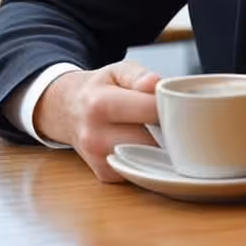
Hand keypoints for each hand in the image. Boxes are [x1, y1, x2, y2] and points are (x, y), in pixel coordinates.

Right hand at [34, 61, 160, 181]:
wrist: (67, 109)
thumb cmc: (98, 88)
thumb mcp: (116, 70)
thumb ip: (139, 75)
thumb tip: (157, 83)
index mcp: (100, 104)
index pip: (150, 110)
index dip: (170, 105)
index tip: (178, 101)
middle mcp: (96, 136)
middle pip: (152, 139)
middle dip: (168, 128)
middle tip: (171, 116)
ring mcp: (99, 159)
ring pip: (148, 157)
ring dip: (159, 145)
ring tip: (156, 128)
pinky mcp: (105, 174)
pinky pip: (139, 168)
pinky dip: (147, 157)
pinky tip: (142, 142)